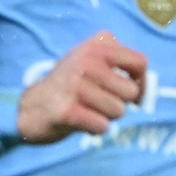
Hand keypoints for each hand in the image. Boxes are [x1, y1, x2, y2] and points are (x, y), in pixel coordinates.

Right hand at [17, 30, 146, 143]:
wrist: (30, 108)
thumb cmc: (69, 86)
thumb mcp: (90, 60)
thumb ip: (119, 63)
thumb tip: (145, 87)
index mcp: (96, 47)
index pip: (140, 62)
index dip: (141, 81)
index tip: (128, 91)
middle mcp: (85, 62)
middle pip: (130, 91)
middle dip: (120, 103)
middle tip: (99, 102)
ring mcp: (74, 86)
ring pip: (118, 111)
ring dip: (107, 117)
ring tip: (89, 110)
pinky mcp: (66, 111)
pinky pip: (102, 126)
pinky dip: (95, 129)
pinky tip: (81, 122)